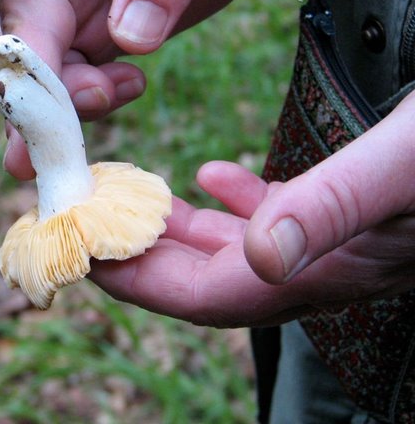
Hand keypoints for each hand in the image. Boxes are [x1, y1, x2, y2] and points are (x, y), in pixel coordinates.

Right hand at [0, 0, 330, 177]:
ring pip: (34, 78)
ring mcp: (70, 10)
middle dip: (19, 94)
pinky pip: (74, 90)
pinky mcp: (96, 42)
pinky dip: (92, 107)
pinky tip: (128, 88)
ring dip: (56, 113)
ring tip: (111, 103)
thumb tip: (128, 37)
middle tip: (37, 150)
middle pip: (5, 40)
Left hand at [89, 93, 414, 327]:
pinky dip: (234, 202)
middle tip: (82, 228)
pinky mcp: (351, 212)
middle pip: (209, 280)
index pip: (208, 297)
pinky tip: (210, 177)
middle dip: (140, 260)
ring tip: (127, 204)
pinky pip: (277, 219)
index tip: (79, 254)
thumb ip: (336, 205)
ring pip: (236, 252)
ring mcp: (337, 241)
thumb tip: (263, 254)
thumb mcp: (407, 163)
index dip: (138, 282)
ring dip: (176, 232)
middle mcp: (324, 264)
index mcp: (325, 266)